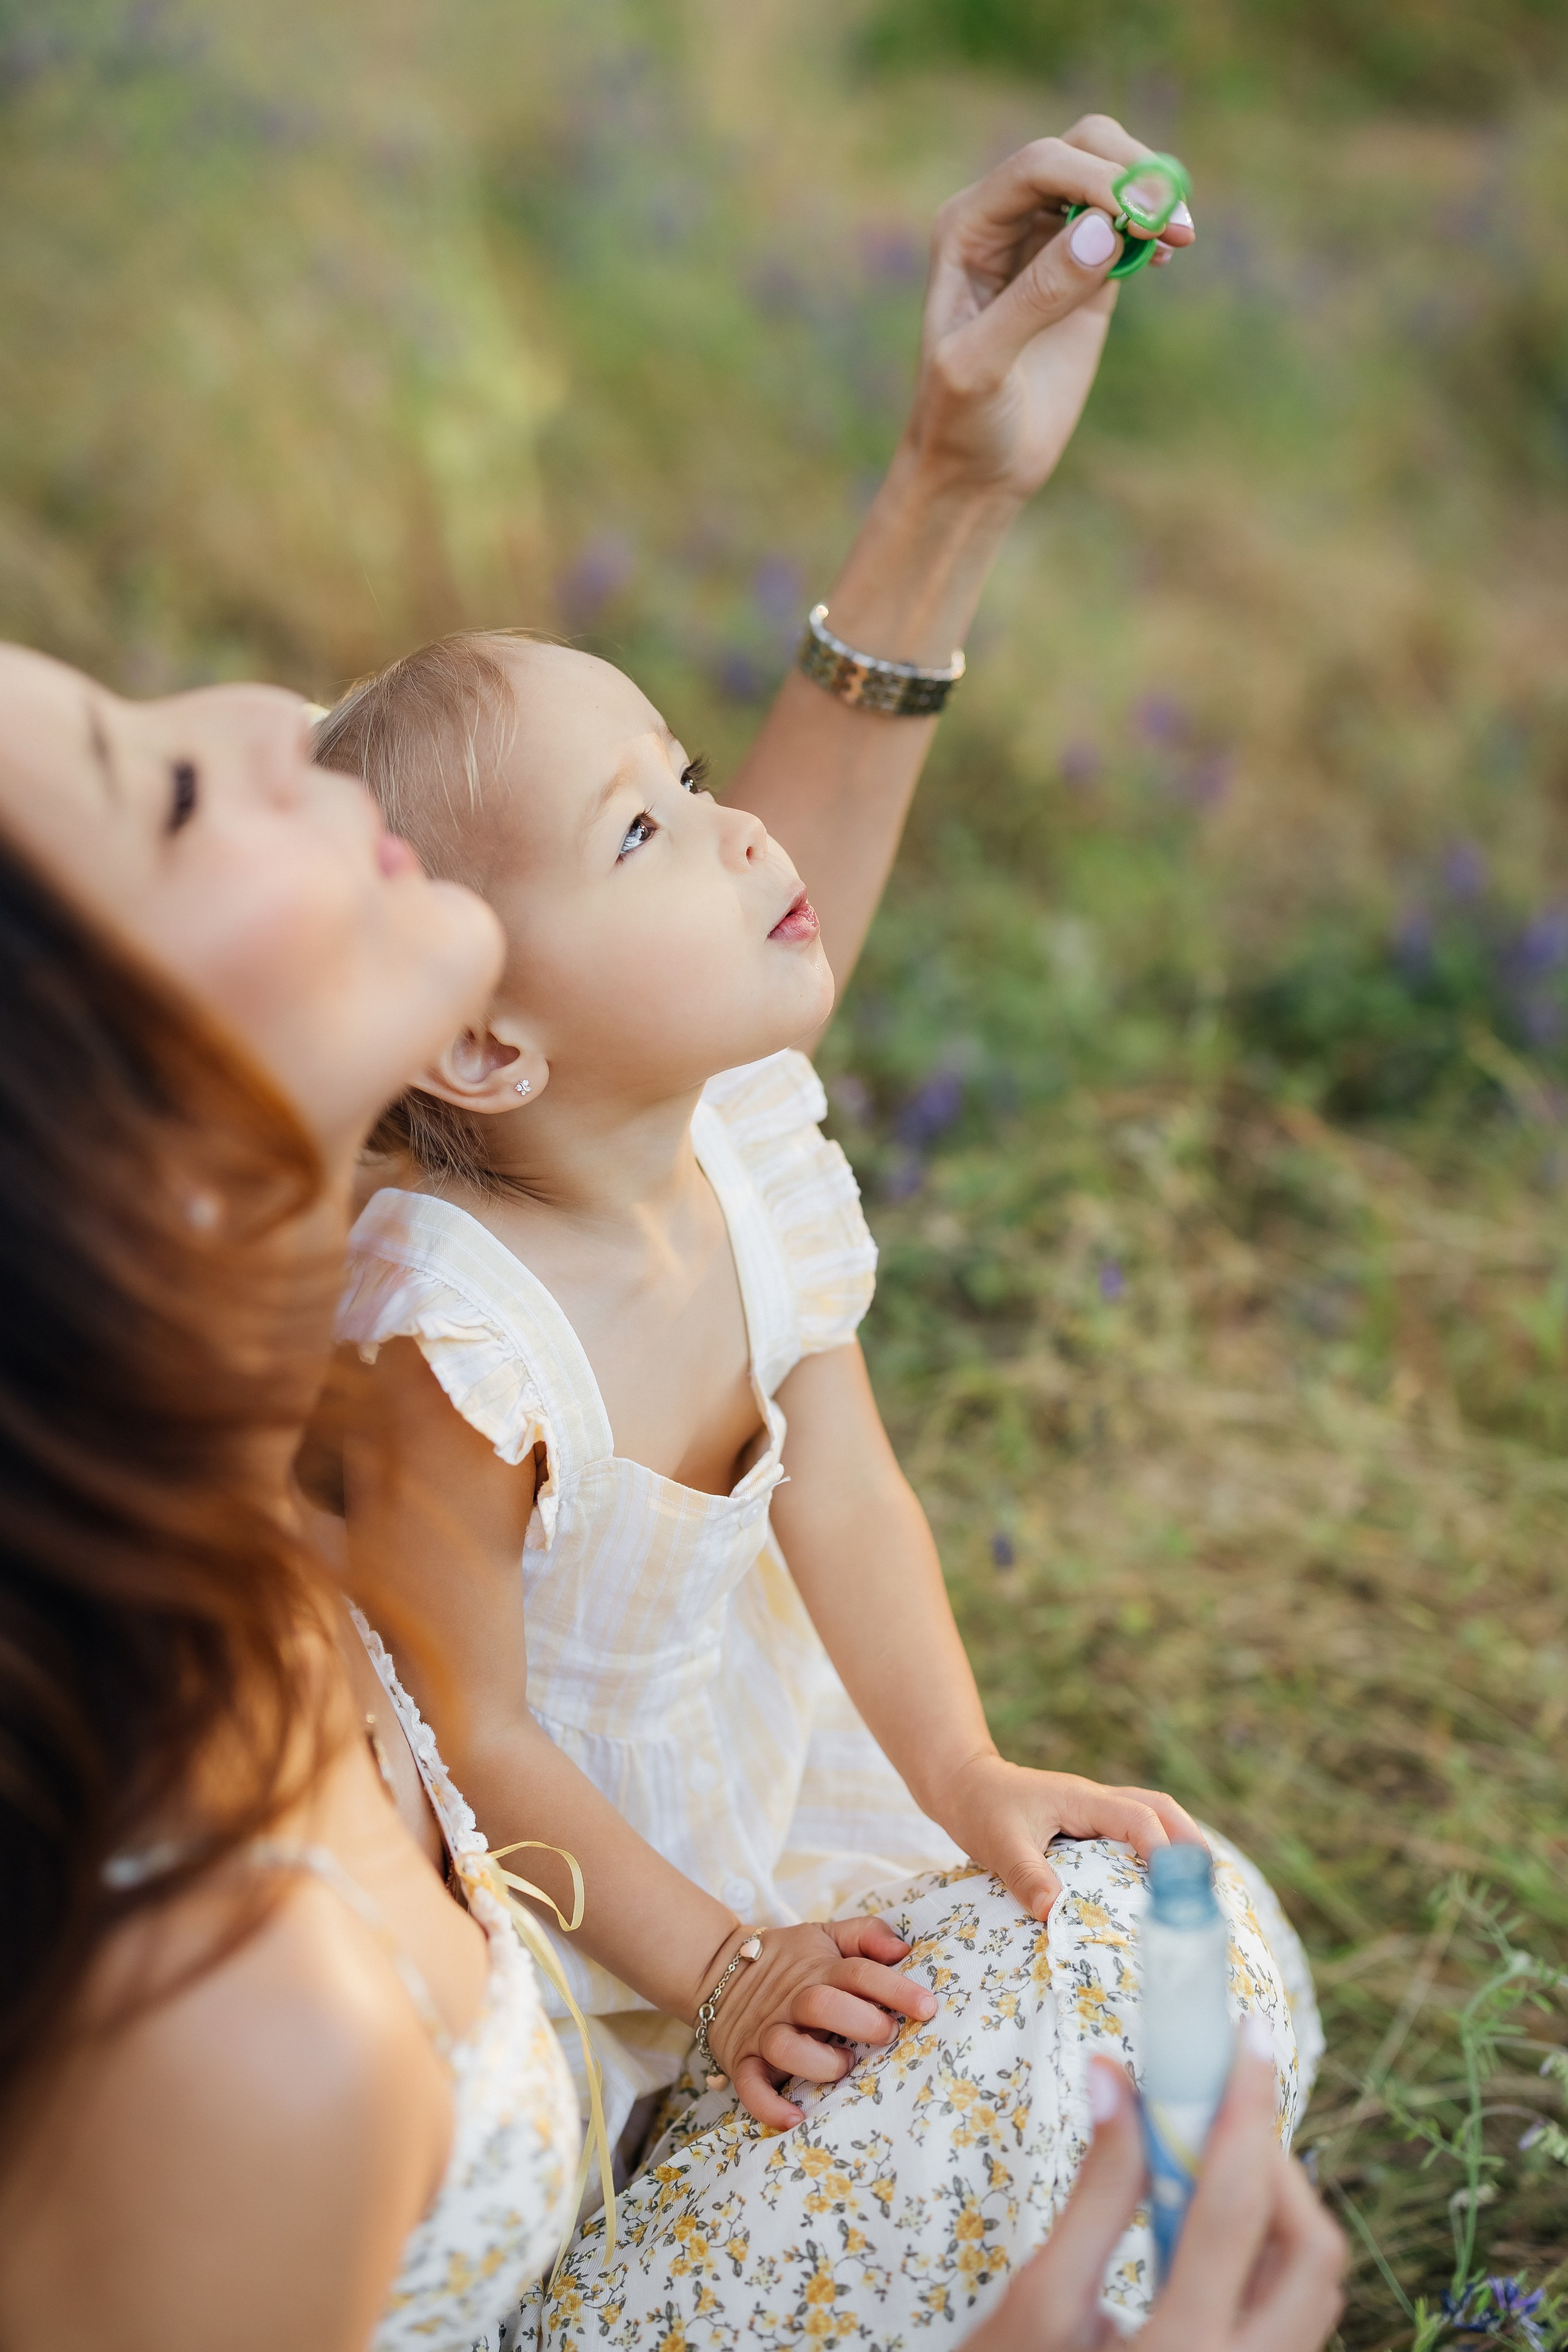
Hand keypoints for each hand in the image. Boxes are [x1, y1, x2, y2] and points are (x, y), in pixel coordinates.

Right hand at [701, 1917, 937, 2130]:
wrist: (719, 1971)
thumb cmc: (790, 1961)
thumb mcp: (826, 1936)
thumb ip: (865, 1934)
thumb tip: (901, 1948)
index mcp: (818, 1970)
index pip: (859, 1972)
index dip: (895, 1989)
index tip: (928, 2007)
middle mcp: (793, 2001)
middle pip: (822, 2004)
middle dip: (861, 2020)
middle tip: (887, 2033)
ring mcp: (766, 2032)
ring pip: (787, 2048)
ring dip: (819, 2062)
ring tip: (844, 2066)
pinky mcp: (743, 2061)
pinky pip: (751, 2087)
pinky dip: (769, 2106)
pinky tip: (796, 2118)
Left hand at [900, 115, 1195, 509]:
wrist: (976, 470)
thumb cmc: (961, 422)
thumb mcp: (982, 368)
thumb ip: (1036, 297)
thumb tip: (1101, 229)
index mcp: (967, 226)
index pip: (1039, 166)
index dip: (1095, 179)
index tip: (1141, 219)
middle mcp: (1006, 220)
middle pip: (1081, 148)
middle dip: (1131, 171)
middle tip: (1171, 219)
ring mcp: (1050, 243)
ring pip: (1110, 176)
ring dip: (1152, 194)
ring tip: (1181, 238)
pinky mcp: (1087, 274)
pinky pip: (1129, 225)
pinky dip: (1155, 228)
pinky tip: (1168, 255)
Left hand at [940, 1754, 1205, 1920]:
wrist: (965, 1784)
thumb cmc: (982, 1810)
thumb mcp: (999, 1843)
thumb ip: (1025, 1874)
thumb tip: (1051, 1912)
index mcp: (1084, 1799)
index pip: (1138, 1818)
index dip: (1160, 1850)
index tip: (1174, 1887)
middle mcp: (1097, 1799)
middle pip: (1160, 1807)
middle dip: (1189, 1840)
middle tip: (1211, 1884)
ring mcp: (1096, 1806)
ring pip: (1153, 1811)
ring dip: (1180, 1839)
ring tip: (1201, 1883)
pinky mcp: (1090, 1819)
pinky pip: (1136, 1825)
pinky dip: (1159, 1844)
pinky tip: (1163, 1878)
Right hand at [963, 2050, 1344, 2351]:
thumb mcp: (1039, 2300)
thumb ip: (1095, 2188)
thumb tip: (1116, 2074)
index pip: (1233, 2207)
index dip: (1243, 2108)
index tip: (1248, 2034)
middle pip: (1311, 2255)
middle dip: (1273, 2166)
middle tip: (1218, 2113)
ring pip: (1312, 2288)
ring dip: (1273, 2210)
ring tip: (1203, 2167)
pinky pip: (1291, 2316)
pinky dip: (1262, 2255)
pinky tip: (1205, 2231)